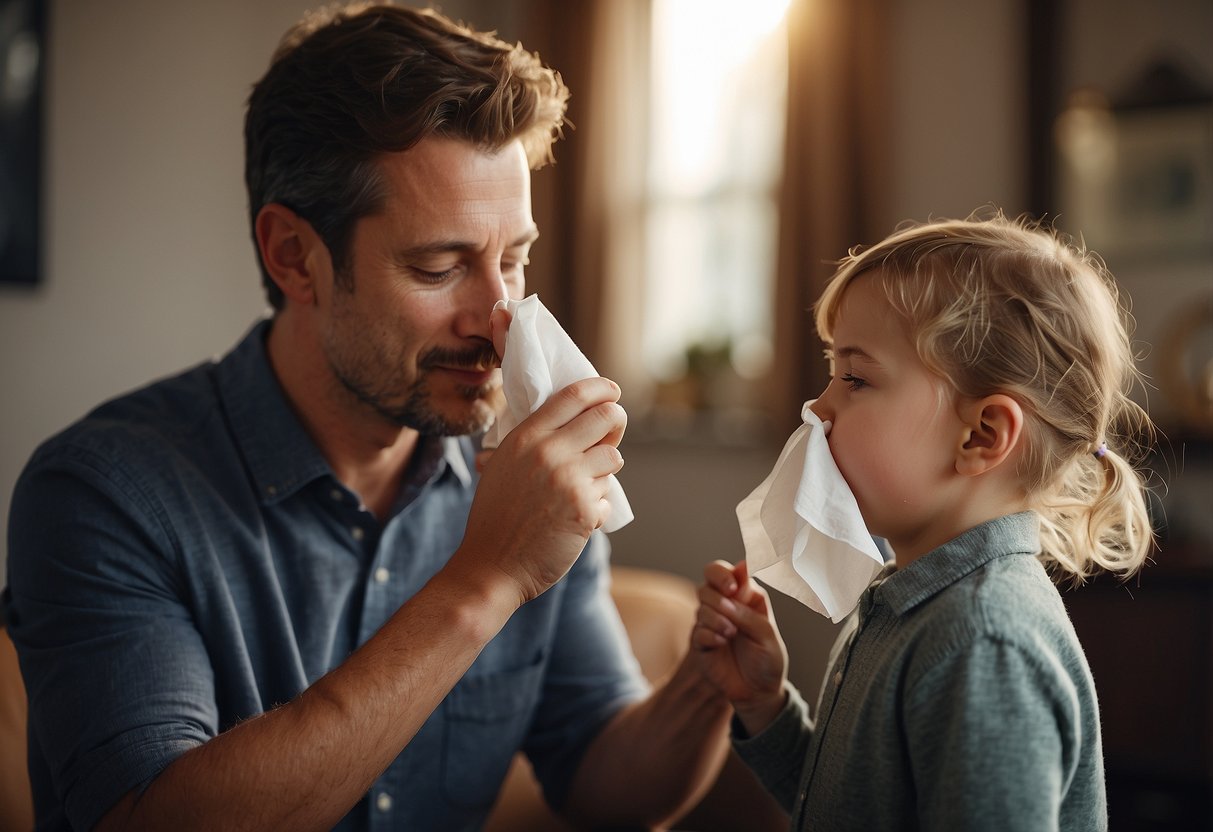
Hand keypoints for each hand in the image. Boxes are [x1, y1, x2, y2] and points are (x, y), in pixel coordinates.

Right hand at [456, 375, 626, 604]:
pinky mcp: (585, 509)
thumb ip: (532, 441)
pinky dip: (596, 509)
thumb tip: (569, 421)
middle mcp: (549, 452)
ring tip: (581, 488)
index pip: (574, 395)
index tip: (611, 391)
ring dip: (604, 471)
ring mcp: (569, 479)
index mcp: (526, 436)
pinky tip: (573, 521)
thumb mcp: (502, 466)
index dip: (600, 388)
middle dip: (616, 422)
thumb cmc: (495, 517)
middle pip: (607, 417)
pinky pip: (607, 497)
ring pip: (613, 457)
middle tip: (612, 432)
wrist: (491, 565)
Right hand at [691, 560, 787, 733]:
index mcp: (746, 598)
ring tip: (731, 634)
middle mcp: (726, 606)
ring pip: (701, 607)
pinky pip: (697, 631)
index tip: (733, 587)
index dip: (724, 574)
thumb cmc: (768, 660)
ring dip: (716, 618)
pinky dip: (709, 635)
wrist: (759, 692)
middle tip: (730, 609)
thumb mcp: (767, 635)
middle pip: (707, 584)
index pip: (726, 572)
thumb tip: (735, 584)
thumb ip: (750, 610)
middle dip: (717, 596)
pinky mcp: (701, 643)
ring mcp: (711, 624)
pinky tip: (721, 644)